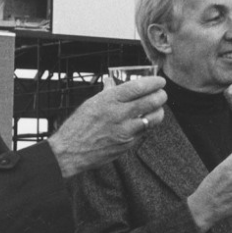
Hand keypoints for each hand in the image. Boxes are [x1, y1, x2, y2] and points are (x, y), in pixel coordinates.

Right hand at [49, 76, 166, 177]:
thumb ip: (106, 92)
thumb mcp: (91, 103)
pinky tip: (145, 120)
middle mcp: (119, 114)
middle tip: (162, 93)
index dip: (153, 83)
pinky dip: (147, 124)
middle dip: (161, 95)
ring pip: (153, 118)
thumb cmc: (78, 126)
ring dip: (159, 111)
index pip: (138, 87)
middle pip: (151, 101)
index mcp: (109, 100)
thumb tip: (111, 80)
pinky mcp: (127, 144)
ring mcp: (125, 131)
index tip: (160, 81)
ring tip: (158, 107)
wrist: (69, 152)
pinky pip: (144, 131)